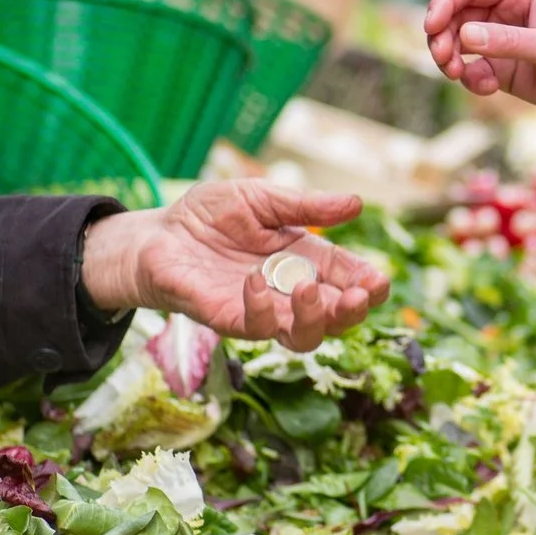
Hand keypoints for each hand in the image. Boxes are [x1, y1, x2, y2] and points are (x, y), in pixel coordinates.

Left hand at [79, 183, 389, 351]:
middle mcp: (289, 293)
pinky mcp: (227, 319)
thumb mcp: (261, 198)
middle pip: (336, 318)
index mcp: (305, 260)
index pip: (347, 277)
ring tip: (311, 291)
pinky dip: (261, 308)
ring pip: (303, 336)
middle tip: (362, 295)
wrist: (155, 234)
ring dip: (316, 319)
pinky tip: (255, 282)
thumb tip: (357, 203)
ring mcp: (261, 311)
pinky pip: (254, 328)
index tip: (380, 280)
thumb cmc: (208, 216)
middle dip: (354, 310)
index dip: (368, 282)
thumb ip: (305, 205)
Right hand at [423, 0, 535, 150]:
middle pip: (454, 14)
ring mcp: (503, 41)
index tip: (432, 28)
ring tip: (458, 75)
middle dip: (441, 35)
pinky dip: (469, 79)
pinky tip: (486, 89)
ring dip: (449, 58)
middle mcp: (506, 11)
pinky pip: (471, 69)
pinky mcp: (503, 69)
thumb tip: (464, 35)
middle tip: (445, 60)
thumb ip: (508, 42)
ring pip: (456, 42)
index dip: (444, 3)